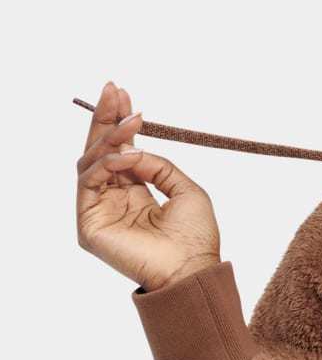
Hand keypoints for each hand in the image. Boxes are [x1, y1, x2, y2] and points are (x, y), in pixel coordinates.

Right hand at [77, 80, 221, 290]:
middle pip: (99, 152)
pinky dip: (104, 164)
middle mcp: (114, 200)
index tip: (122, 93)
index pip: (119, 152)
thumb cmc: (195, 238)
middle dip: (104, 118)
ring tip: (129, 121)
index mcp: (135, 193)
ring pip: (90, 163)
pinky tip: (123, 155)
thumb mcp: (184, 188)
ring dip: (109, 137)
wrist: (193, 270)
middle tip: (112, 89)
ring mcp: (99, 212)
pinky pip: (88, 183)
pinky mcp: (89, 225)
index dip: (118, 122)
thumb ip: (159, 164)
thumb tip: (133, 148)